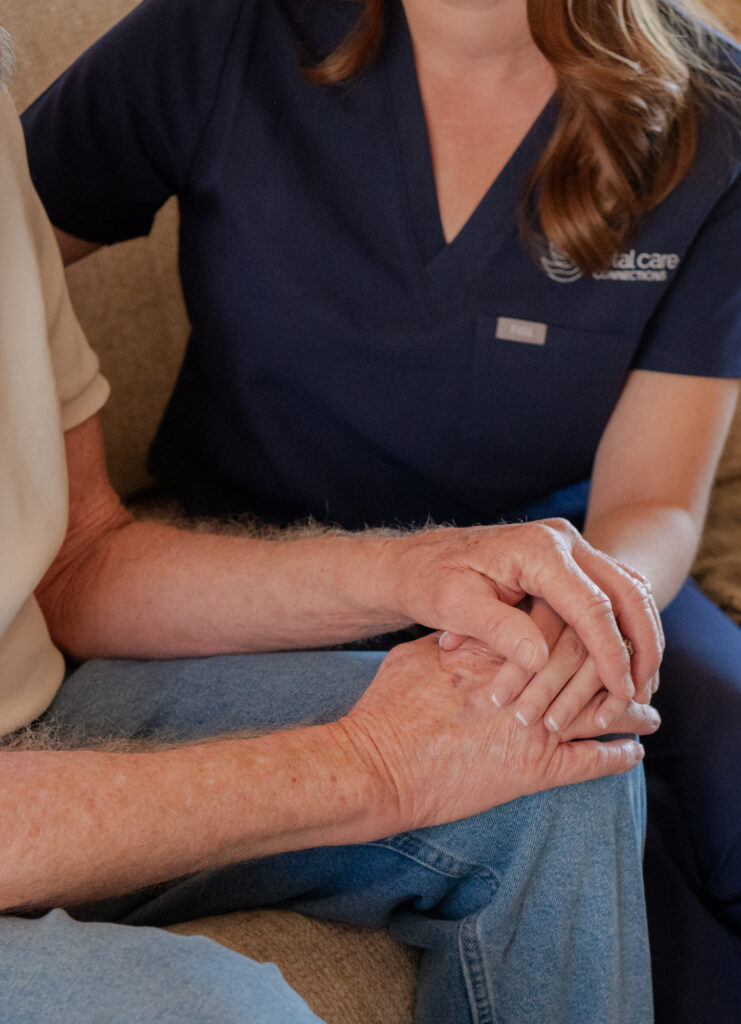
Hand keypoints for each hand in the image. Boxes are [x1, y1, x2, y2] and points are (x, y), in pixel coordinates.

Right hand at [337, 634, 658, 835]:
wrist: (376, 764)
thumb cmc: (386, 710)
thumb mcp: (415, 657)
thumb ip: (452, 643)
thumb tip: (468, 635)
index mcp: (495, 652)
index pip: (555, 628)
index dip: (580, 628)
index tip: (592, 631)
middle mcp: (523, 685)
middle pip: (588, 664)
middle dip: (616, 665)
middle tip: (635, 668)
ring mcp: (532, 729)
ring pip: (600, 712)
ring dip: (629, 711)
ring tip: (648, 712)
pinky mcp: (531, 772)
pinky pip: (589, 763)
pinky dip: (616, 757)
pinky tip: (633, 754)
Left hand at [387, 518, 663, 707]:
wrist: (418, 561)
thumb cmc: (430, 581)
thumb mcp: (452, 605)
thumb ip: (497, 628)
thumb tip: (538, 658)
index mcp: (537, 549)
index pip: (590, 604)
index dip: (610, 651)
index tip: (621, 691)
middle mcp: (563, 541)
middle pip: (626, 592)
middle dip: (641, 645)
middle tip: (642, 694)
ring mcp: (570, 549)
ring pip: (629, 591)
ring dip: (641, 637)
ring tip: (642, 686)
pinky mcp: (570, 564)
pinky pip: (614, 593)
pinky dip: (627, 628)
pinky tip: (628, 665)